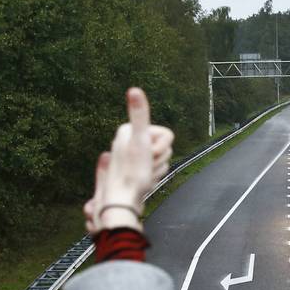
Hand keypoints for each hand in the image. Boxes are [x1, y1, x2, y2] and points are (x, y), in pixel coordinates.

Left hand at [84, 88, 173, 232]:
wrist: (123, 200)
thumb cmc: (132, 172)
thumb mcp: (139, 140)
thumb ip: (139, 114)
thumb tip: (134, 89)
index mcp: (128, 130)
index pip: (167, 135)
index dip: (162, 147)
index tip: (148, 155)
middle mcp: (128, 140)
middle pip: (164, 147)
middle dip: (160, 159)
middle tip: (146, 167)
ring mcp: (132, 156)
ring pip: (161, 160)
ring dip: (158, 169)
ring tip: (144, 175)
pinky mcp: (136, 169)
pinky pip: (156, 170)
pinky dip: (154, 177)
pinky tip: (144, 182)